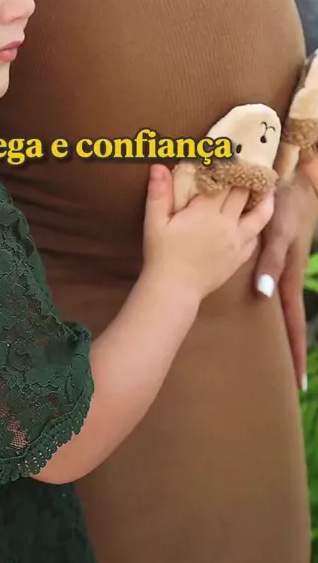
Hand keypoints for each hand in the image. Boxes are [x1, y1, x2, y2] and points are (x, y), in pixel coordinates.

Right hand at [143, 164, 274, 301]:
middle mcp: (226, 224)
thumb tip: (159, 166)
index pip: (222, 181)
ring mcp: (236, 241)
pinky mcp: (239, 256)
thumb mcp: (154, 222)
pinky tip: (255, 217)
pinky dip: (258, 223)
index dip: (227, 166)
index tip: (230, 153)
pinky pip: (255, 236)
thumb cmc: (161, 254)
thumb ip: (159, 193)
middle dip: (245, 177)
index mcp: (205, 212)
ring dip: (263, 198)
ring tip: (264, 186)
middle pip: (242, 193)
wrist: (174, 289)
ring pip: (259, 215)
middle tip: (247, 164)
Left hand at [254, 168, 317, 390]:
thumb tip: (263, 295)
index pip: (293, 322)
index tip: (300, 382)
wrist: (294, 180)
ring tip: (283, 356)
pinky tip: (263, 306)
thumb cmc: (288, 206)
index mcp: (287, 276)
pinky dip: (272, 299)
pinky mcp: (277, 254)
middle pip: (289, 319)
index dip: (295, 350)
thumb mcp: (279, 233)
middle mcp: (285, 276)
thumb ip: (271, 262)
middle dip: (291, 348)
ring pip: (281, 303)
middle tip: (293, 380)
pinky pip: (273, 282)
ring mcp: (283, 266)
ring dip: (284, 328)